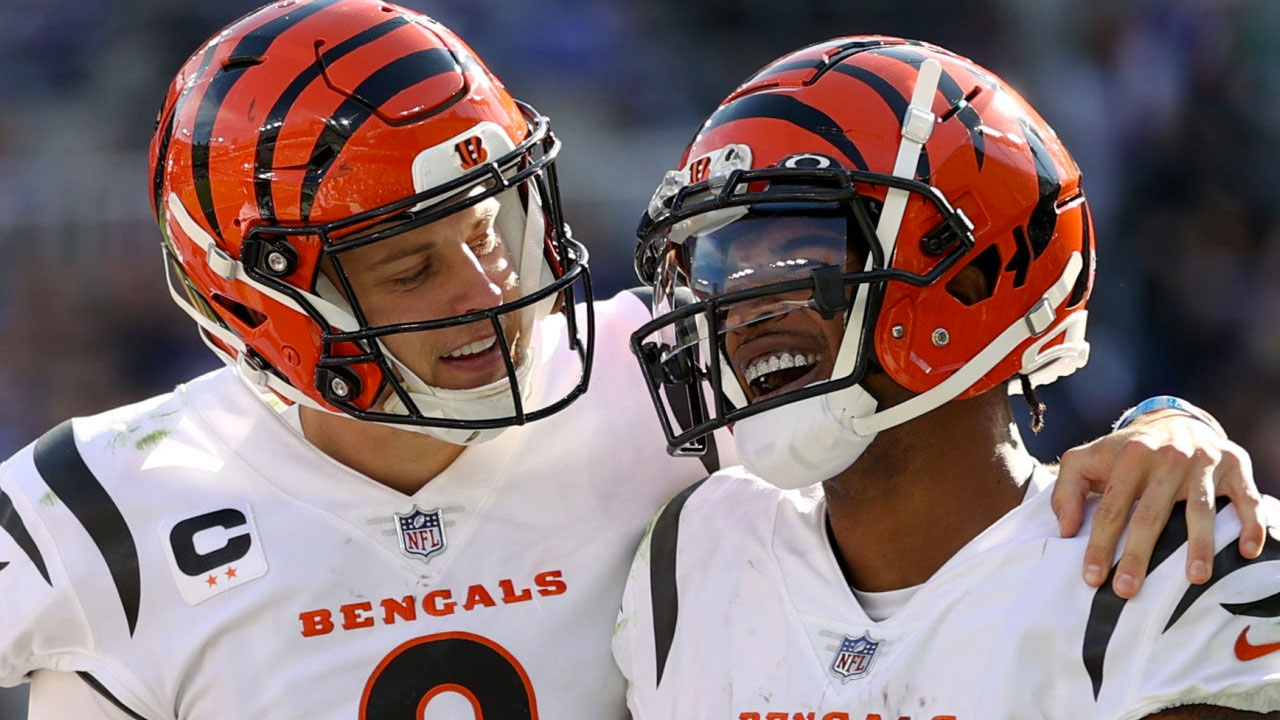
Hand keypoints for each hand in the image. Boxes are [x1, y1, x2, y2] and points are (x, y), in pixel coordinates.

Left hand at [1051, 408, 1264, 598]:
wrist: (1174, 420)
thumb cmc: (1126, 452)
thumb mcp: (1087, 461)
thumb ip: (1068, 491)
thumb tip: (1067, 530)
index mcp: (1129, 457)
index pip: (1112, 508)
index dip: (1100, 544)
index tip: (1092, 577)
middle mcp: (1166, 458)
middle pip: (1151, 514)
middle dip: (1139, 555)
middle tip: (1128, 590)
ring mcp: (1202, 462)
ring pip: (1200, 509)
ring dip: (1199, 545)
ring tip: (1194, 577)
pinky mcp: (1234, 465)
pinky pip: (1245, 498)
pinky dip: (1250, 524)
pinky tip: (1246, 551)